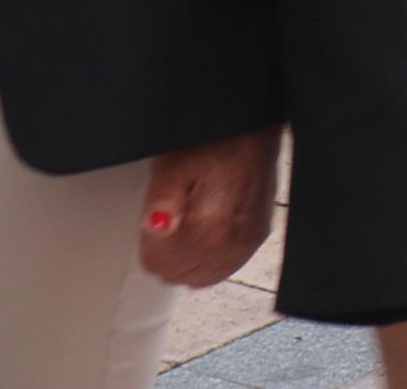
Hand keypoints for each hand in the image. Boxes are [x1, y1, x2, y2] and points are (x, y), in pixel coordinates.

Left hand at [137, 128, 277, 288]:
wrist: (256, 128)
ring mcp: (248, 244)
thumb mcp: (175, 164)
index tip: (155, 217)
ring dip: (185, 259)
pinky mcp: (258, 238)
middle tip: (170, 218)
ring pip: (197, 278)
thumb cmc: (216, 142)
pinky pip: (222, 270)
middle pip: (176, 274)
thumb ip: (161, 199)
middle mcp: (234, 243)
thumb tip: (154, 228)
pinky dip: (207, 259)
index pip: (158, 264)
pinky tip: (205, 233)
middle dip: (165, 252)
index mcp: (211, 228)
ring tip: (186, 226)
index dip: (148, 241)